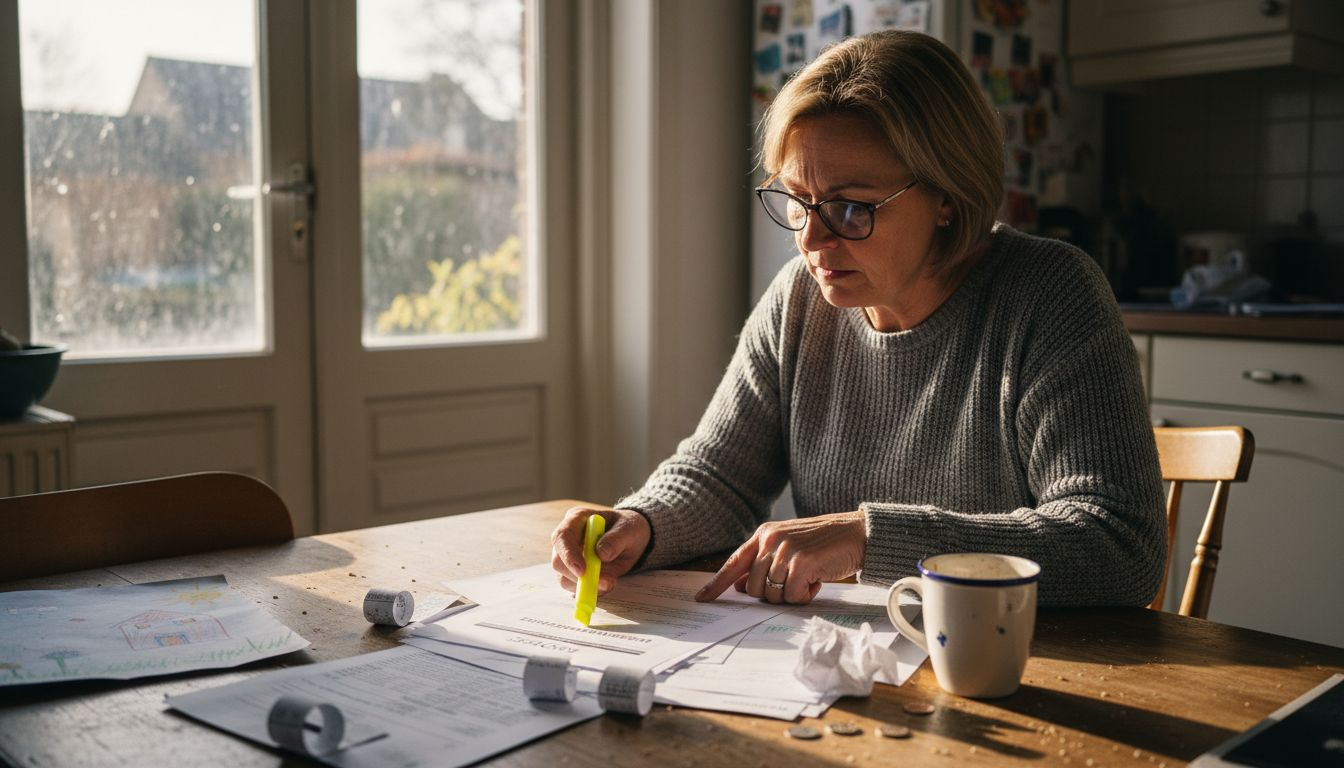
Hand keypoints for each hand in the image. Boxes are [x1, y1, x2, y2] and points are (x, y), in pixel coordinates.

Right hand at [550, 506, 650, 594]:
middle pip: (558, 561)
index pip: (562, 536)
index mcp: (577, 519)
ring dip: (586, 586)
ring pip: (564, 578)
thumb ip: (616, 540)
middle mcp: (567, 538)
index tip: (582, 571)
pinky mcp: (573, 573)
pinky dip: (590, 590)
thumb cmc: (627, 529)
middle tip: (604, 583)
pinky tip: (606, 584)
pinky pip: (574, 587)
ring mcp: (568, 557)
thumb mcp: (629, 529)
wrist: (631, 540)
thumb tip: (601, 554)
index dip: (568, 555)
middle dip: (577, 577)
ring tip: (611, 583)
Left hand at [694, 511, 865, 604]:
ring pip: (772, 595)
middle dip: (774, 593)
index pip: (734, 562)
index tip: (702, 598)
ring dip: (792, 594)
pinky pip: (793, 595)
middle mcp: (770, 540)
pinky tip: (817, 579)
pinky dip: (805, 595)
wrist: (856, 533)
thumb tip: (742, 587)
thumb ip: (764, 563)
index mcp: (764, 535)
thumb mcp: (789, 547)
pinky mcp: (801, 563)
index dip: (717, 583)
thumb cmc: (823, 544)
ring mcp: (785, 551)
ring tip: (808, 577)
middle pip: (754, 588)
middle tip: (795, 581)